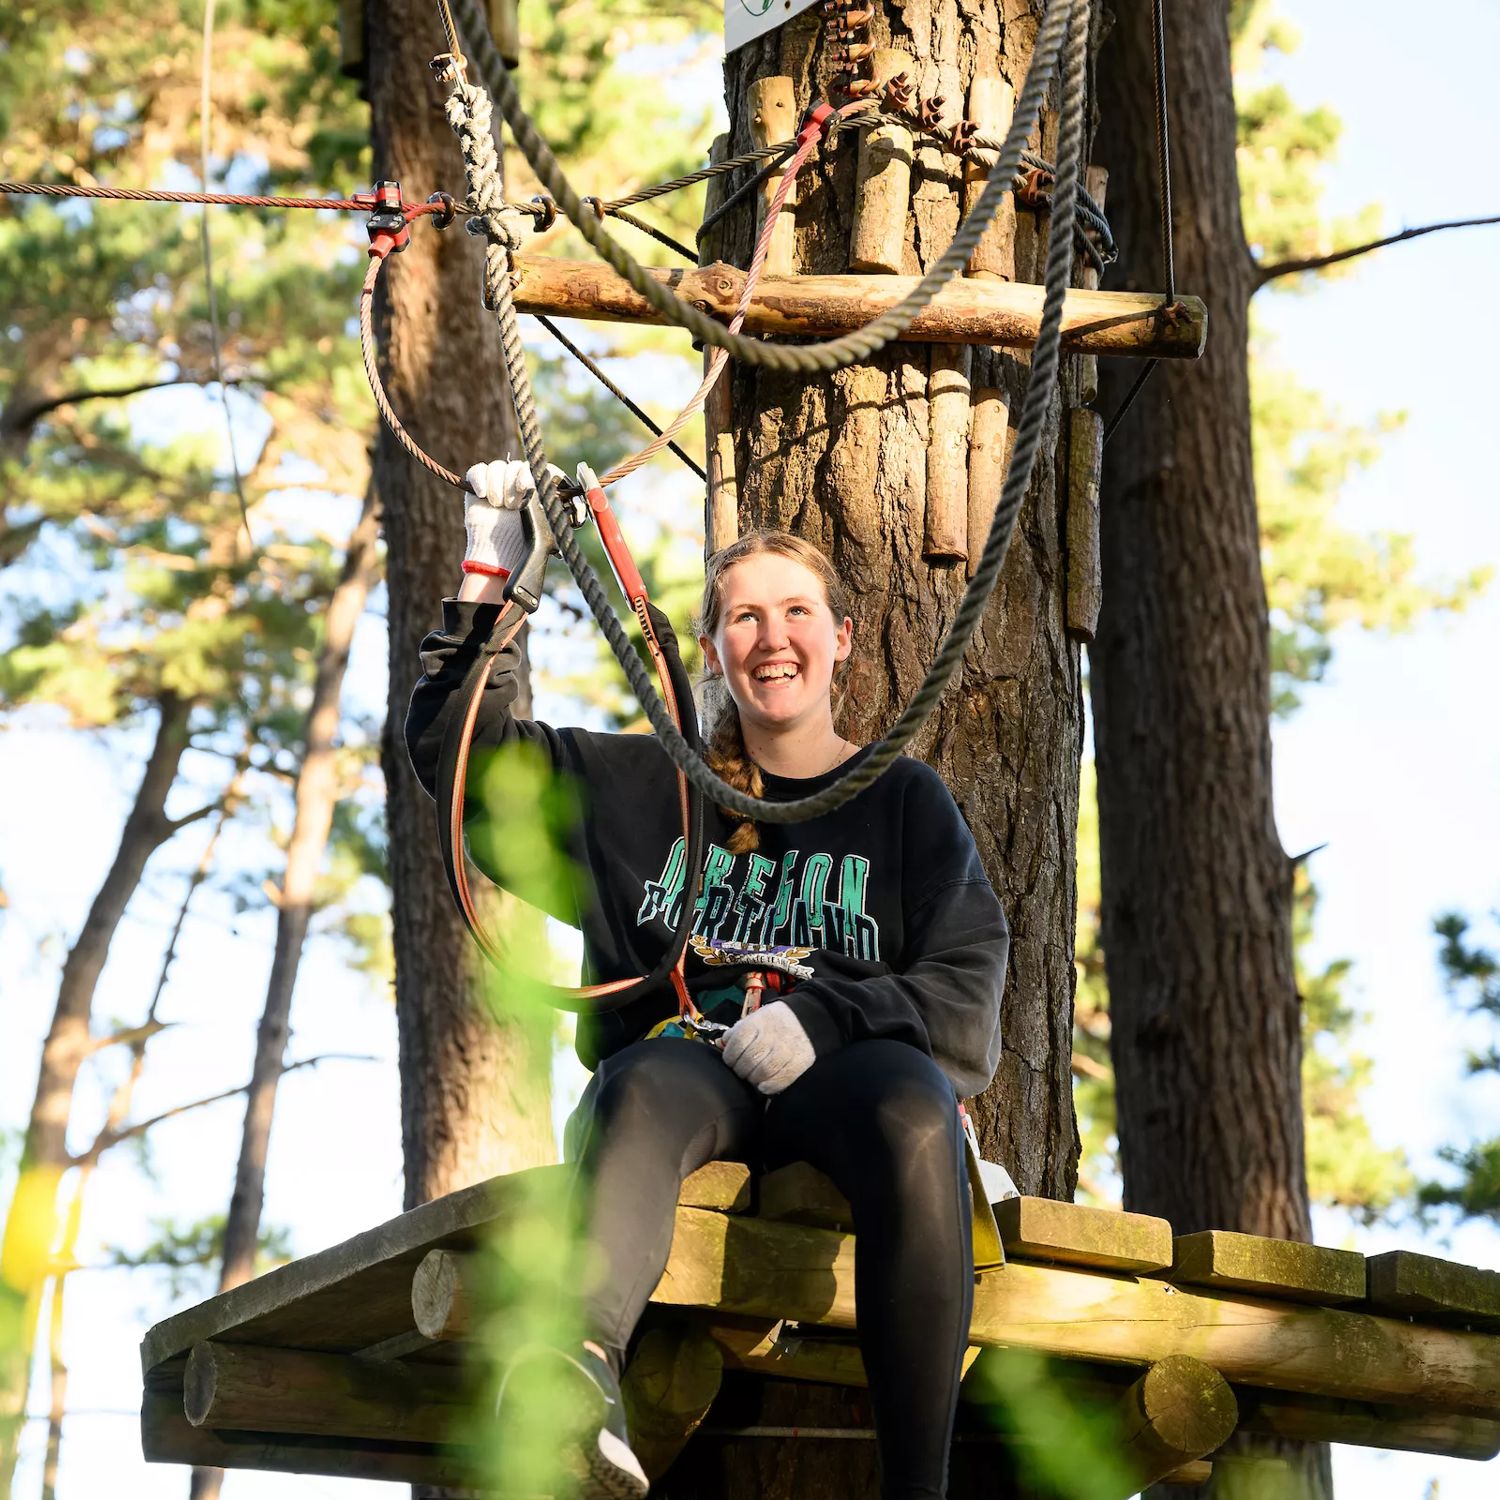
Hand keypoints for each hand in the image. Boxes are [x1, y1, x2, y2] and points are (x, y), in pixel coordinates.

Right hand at [461, 460, 564, 577]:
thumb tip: (573, 503)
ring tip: (499, 506)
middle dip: (513, 485)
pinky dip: (480, 480)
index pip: (538, 469)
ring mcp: (498, 482)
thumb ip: (557, 513)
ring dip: (497, 485)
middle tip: (512, 507)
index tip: (527, 487)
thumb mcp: (550, 529)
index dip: (532, 474)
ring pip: (497, 467)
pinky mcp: (479, 485)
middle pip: (516, 466)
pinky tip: (483, 495)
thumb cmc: (526, 544)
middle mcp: (518, 482)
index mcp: (537, 489)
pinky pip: (478, 470)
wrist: (499, 554)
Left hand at [721, 1001, 815, 1094]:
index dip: (729, 1056)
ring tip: (753, 1076)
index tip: (731, 1060)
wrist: (807, 1019)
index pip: (736, 1044)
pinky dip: (769, 1087)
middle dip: (740, 1070)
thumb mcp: (755, 1018)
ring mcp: (786, 1050)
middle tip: (742, 1070)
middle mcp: (772, 1036)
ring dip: (753, 1079)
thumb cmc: (775, 1021)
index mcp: (758, 1023)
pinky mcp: (798, 1062)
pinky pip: (779, 1081)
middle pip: (748, 1061)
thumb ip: (737, 1031)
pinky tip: (764, 1085)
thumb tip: (722, 1044)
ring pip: (762, 1073)